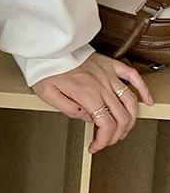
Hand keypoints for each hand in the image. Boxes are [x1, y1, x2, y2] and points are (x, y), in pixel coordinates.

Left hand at [30, 52, 154, 153]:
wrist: (49, 47)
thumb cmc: (46, 68)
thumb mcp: (48, 95)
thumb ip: (69, 110)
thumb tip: (86, 117)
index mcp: (87, 94)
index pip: (106, 124)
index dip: (103, 140)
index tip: (95, 146)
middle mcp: (101, 85)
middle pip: (121, 117)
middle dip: (116, 135)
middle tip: (107, 140)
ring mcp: (108, 75)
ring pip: (130, 101)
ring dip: (130, 119)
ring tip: (124, 128)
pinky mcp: (110, 65)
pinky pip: (133, 76)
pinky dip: (143, 89)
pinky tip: (146, 100)